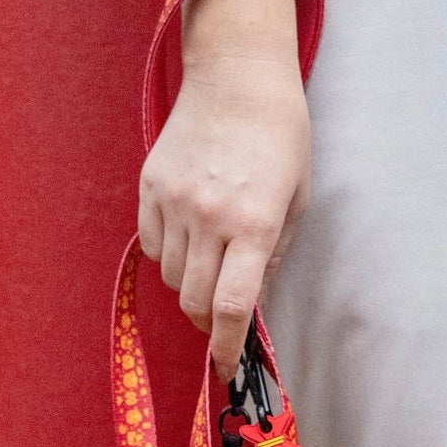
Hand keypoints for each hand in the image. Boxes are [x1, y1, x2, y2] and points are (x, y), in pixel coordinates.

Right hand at [138, 0, 309, 378]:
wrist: (238, 76)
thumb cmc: (280, 137)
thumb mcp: (296, 201)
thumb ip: (272, 255)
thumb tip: (249, 300)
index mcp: (253, 224)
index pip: (233, 307)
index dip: (226, 348)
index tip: (224, 370)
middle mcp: (210, 217)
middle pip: (196, 301)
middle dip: (209, 320)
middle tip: (221, 316)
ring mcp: (174, 201)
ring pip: (172, 278)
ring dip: (191, 284)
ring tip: (210, 259)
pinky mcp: (150, 186)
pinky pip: (152, 246)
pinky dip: (168, 254)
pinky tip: (188, 233)